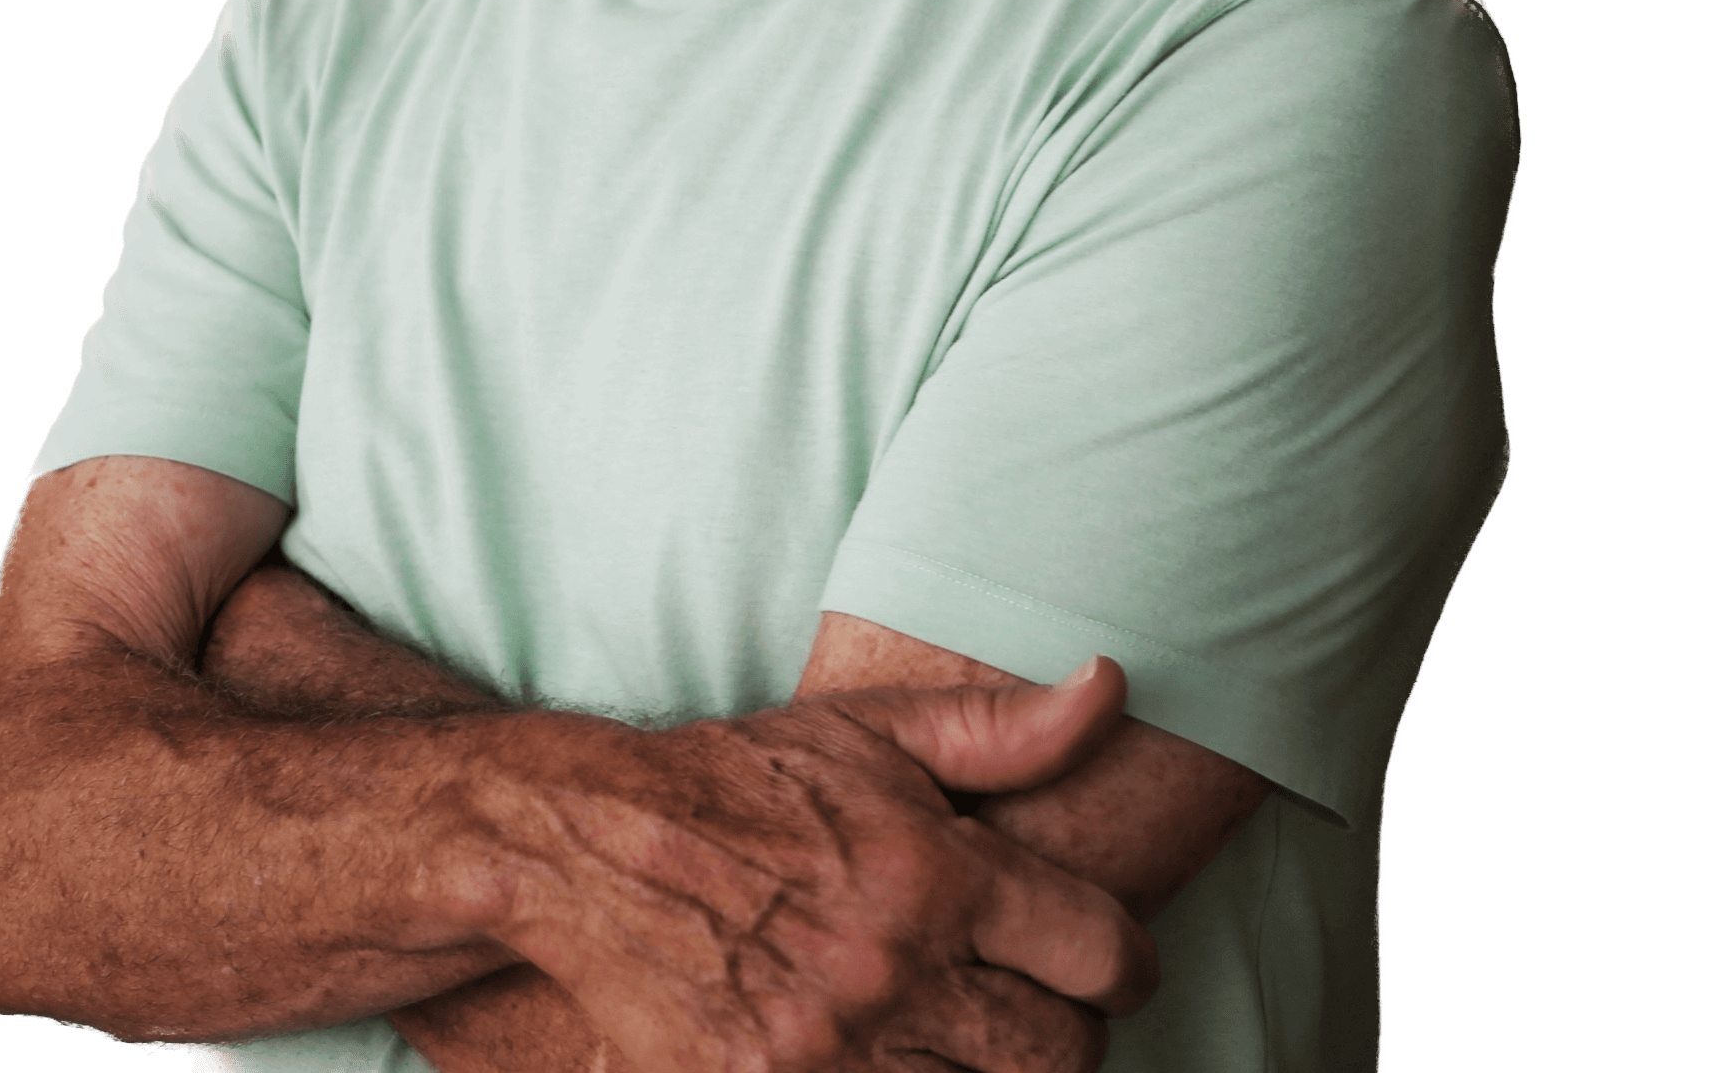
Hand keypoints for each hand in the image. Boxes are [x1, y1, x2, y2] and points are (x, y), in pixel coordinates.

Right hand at [480, 658, 1153, 1071]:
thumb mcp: (868, 733)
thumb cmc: (747, 781)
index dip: (1124, 964)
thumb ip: (1000, 729)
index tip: (1107, 964)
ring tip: (954, 1030)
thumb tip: (1111, 684)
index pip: (1099, 951)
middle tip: (1027, 1002)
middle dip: (1063, 1032)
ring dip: (984, 1071)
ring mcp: (830, 1052)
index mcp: (928, 868)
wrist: (595, 845)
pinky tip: (888, 1057)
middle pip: (1059, 1056)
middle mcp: (889, 966)